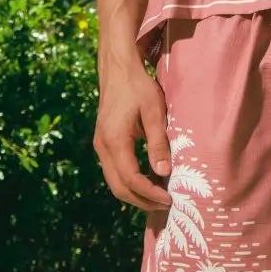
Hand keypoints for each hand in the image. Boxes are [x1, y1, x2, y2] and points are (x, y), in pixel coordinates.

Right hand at [94, 57, 173, 211]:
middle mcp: (102, 147)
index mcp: (115, 141)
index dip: (150, 194)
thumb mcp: (154, 112)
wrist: (117, 67)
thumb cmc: (138, 86)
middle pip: (119, 187)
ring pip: (114, 181)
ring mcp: (100, 145)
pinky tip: (148, 179)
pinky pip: (114, 170)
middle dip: (142, 200)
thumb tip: (164, 173)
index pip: (131, 179)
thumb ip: (158, 143)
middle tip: (166, 204)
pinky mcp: (103, 142)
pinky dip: (130, 181)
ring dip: (135, 193)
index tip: (170, 199)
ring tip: (160, 195)